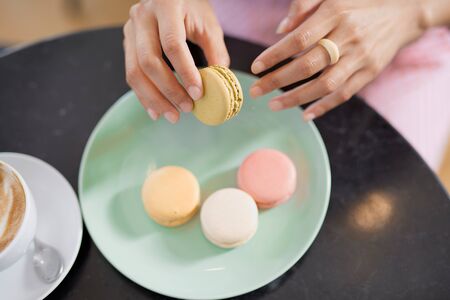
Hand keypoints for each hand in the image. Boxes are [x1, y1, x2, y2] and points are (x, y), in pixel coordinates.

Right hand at [123, 0, 228, 122]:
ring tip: (173, 116)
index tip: (198, 93)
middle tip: (187, 109)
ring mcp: (131, 30)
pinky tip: (157, 111)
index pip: (172, 45)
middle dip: (169, 91)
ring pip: (135, 72)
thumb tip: (219, 86)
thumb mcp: (208, 25)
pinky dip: (144, 96)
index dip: (185, 72)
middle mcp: (142, 16)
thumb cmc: (193, 8)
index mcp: (166, 6)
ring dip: (154, 99)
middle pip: (149, 62)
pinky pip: (131, 75)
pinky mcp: (127, 43)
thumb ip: (215, 53)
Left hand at [250, 0, 426, 119]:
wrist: (404, 11)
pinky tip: (305, 114)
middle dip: (278, 81)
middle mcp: (348, 37)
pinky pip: (345, 94)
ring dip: (296, 98)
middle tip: (256, 91)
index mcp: (335, 13)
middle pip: (308, 65)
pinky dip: (324, 106)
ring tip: (273, 105)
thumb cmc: (360, 2)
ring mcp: (361, 57)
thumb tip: (280, 30)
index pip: (298, 39)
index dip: (275, 55)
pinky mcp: (370, 72)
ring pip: (325, 84)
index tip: (255, 67)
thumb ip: (305, 5)